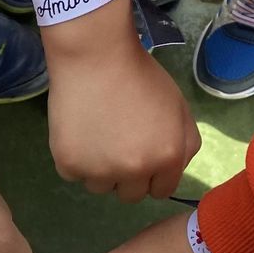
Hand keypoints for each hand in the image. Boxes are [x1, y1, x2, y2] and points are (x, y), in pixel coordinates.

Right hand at [46, 37, 199, 202]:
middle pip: (130, 195)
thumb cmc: (141, 76)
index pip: (161, 191)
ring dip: (99, 169)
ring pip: (100, 187)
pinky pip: (73, 174)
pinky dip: (76, 158)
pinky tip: (79, 131)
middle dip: (127, 176)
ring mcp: (99, 171)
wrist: (96, 56)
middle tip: (117, 144)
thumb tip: (172, 170)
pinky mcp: (69, 164)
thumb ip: (184, 144)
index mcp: (167, 158)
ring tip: (97, 135)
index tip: (141, 156)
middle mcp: (135, 171)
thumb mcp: (179, 107)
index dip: (152, 174)